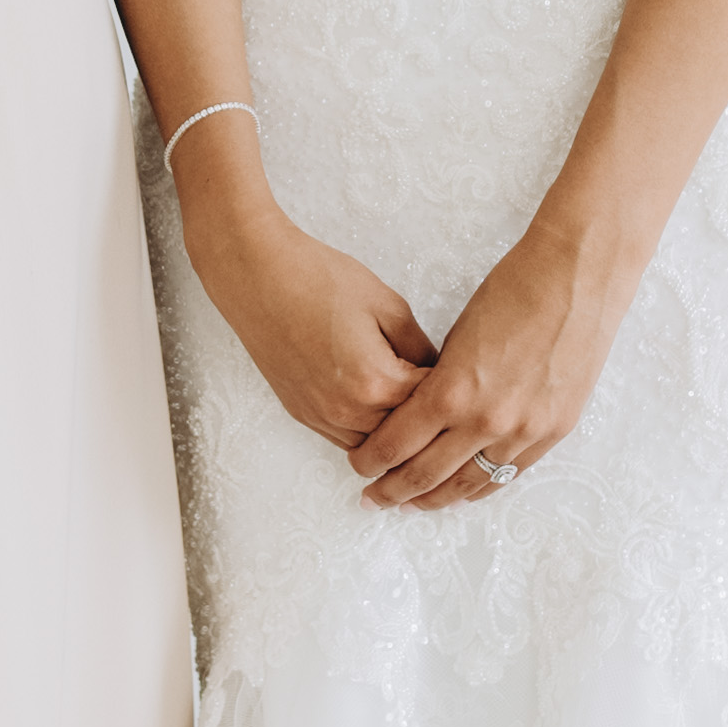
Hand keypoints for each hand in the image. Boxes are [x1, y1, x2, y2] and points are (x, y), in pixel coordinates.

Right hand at [170, 134, 435, 451]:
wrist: (256, 276)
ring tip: (420, 414)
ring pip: (376, 450)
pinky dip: (370, 433)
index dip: (456, 396)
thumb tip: (440, 373)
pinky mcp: (302, 414)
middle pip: (407, 440)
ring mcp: (321, 417)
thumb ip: (421, 346)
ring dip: (399, 436)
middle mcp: (348, 411)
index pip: (433, 408)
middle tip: (452, 406)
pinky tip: (384, 411)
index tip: (470, 385)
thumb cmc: (318, 280)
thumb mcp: (388, 305)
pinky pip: (347, 441)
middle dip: (430, 423)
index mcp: (376, 383)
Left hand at [347, 213, 641, 508]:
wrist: (575, 279)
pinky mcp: (552, 432)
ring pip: (468, 484)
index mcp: (452, 391)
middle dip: (392, 489)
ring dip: (435, 498)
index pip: (396, 444)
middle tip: (373, 497)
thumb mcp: (457, 336)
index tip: (360, 465)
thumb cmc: (512, 291)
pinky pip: (507, 475)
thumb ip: (438, 381)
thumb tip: (421, 412)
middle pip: (425, 474)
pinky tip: (462, 493)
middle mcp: (485, 421)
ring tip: (413, 503)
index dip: (371, 460)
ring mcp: (523, 431)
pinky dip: (480, 487)